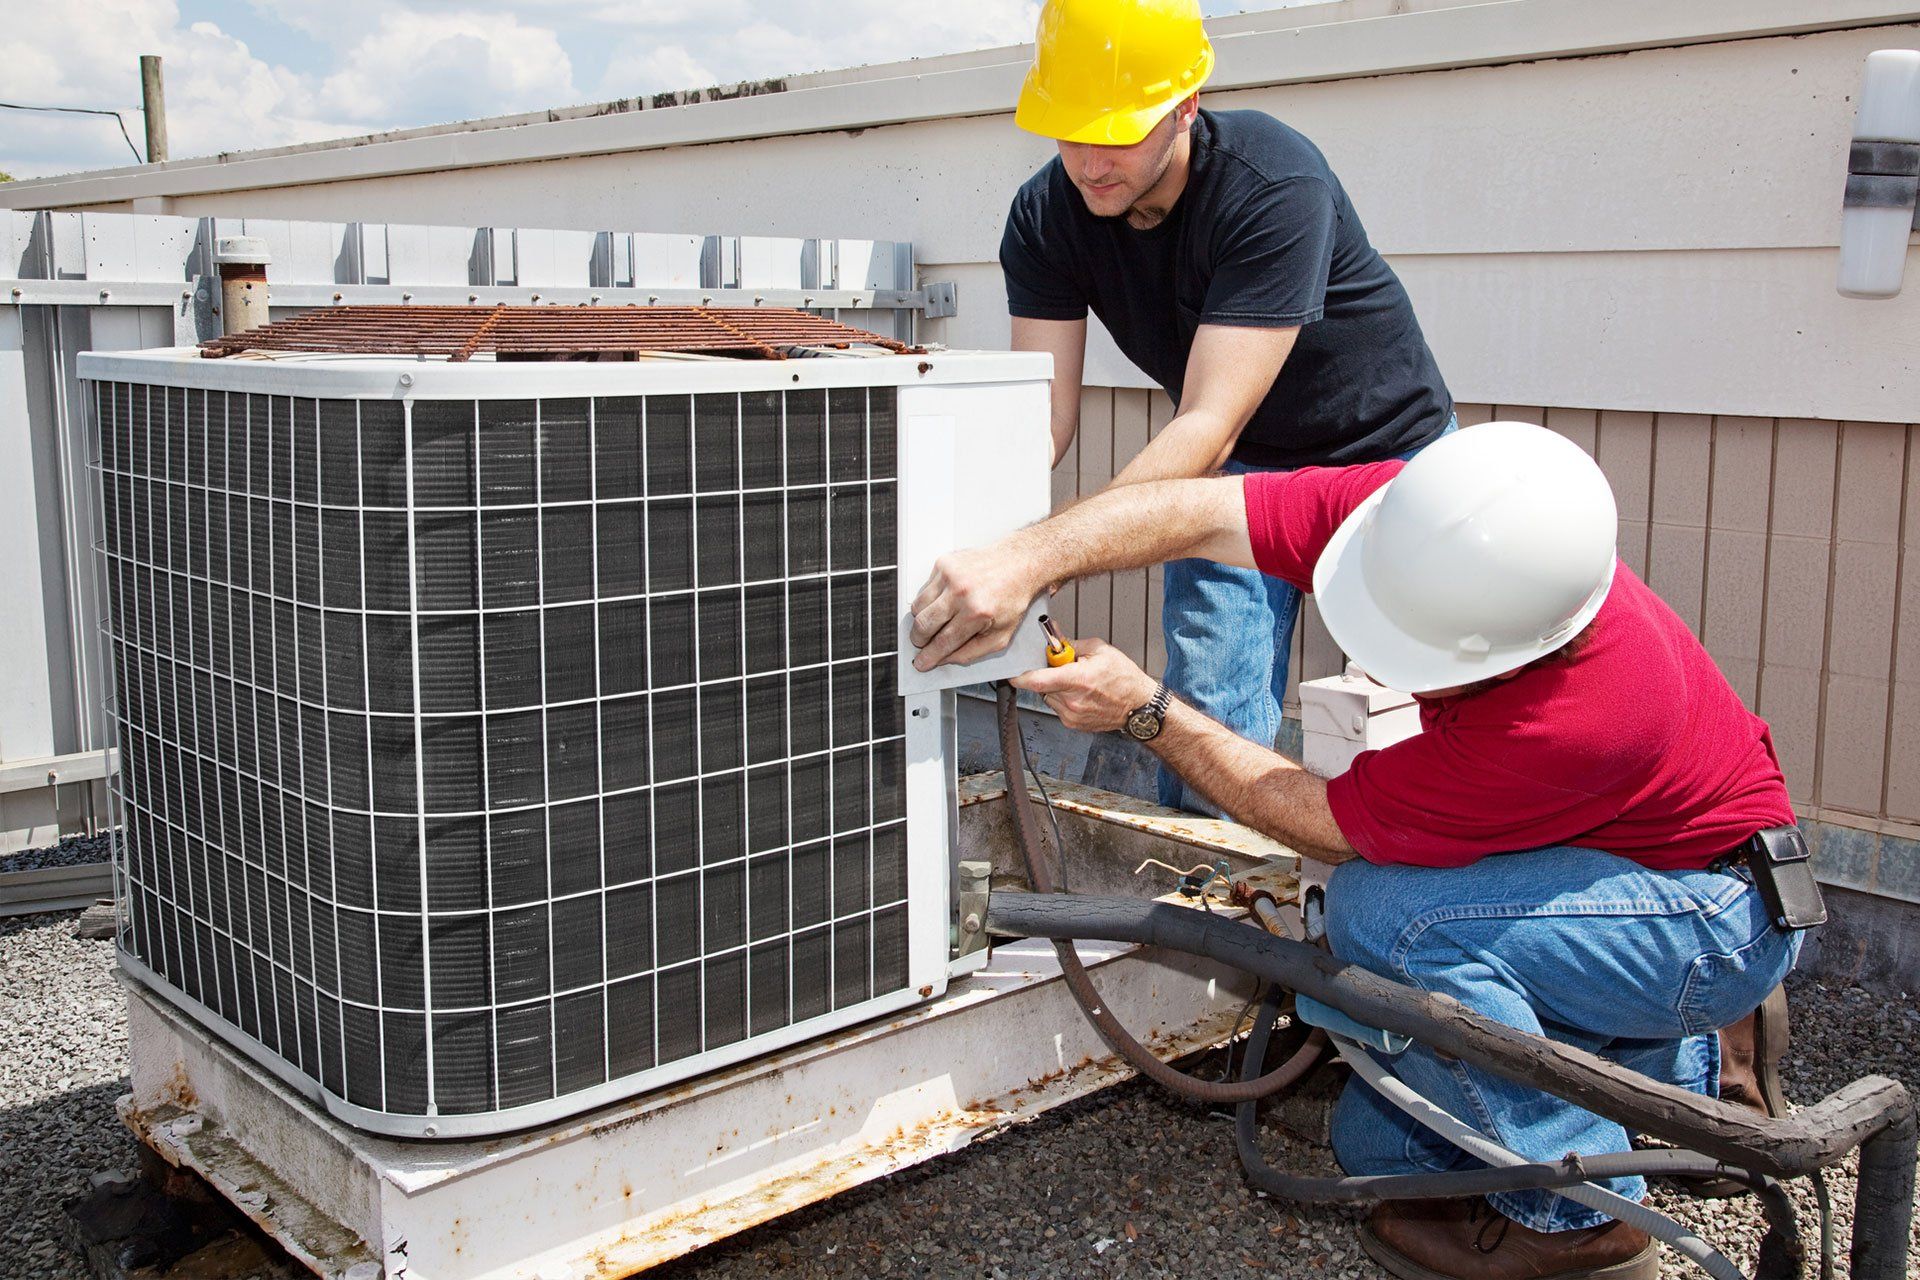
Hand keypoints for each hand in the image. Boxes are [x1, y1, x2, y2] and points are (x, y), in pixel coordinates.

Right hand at [909, 541, 1042, 671]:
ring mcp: (950, 575)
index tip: (922, 662)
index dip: (929, 656)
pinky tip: (944, 602)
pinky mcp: (943, 563)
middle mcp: (961, 591)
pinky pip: (923, 589)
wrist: (1019, 563)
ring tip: (935, 623)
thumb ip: (972, 652)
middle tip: (923, 644)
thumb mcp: (1001, 635)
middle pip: (923, 625)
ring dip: (922, 620)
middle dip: (919, 640)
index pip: (943, 642)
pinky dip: (928, 601)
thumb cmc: (1013, 596)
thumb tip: (946, 659)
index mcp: (977, 612)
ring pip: (918, 607)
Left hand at [1009, 637, 1157, 733]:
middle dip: (1048, 675)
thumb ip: (1072, 644)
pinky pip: (1058, 707)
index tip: (1013, 672)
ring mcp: (1072, 715)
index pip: (1037, 680)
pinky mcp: (1073, 725)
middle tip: (1065, 668)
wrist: (1140, 707)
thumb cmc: (1125, 679)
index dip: (1020, 676)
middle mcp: (1072, 701)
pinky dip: (1064, 699)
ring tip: (1078, 683)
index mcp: (1078, 680)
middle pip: (1043, 686)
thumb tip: (1055, 638)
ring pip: (1049, 697)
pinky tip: (1082, 695)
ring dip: (1056, 688)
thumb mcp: (1100, 650)